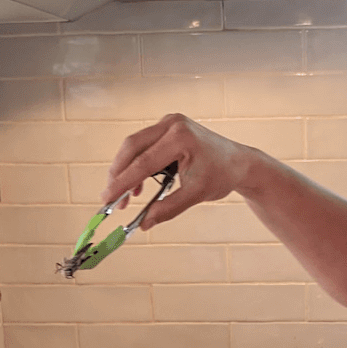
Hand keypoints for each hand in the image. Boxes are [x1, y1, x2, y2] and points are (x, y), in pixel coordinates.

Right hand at [100, 114, 254, 229]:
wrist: (239, 162)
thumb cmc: (222, 175)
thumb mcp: (196, 195)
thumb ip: (168, 209)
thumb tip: (144, 223)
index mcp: (181, 137)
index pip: (143, 162)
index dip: (122, 182)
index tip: (107, 198)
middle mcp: (172, 124)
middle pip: (132, 147)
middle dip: (118, 174)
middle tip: (110, 199)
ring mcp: (169, 123)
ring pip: (134, 146)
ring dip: (126, 171)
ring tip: (125, 198)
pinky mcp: (167, 128)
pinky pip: (143, 145)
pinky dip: (137, 165)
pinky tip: (138, 188)